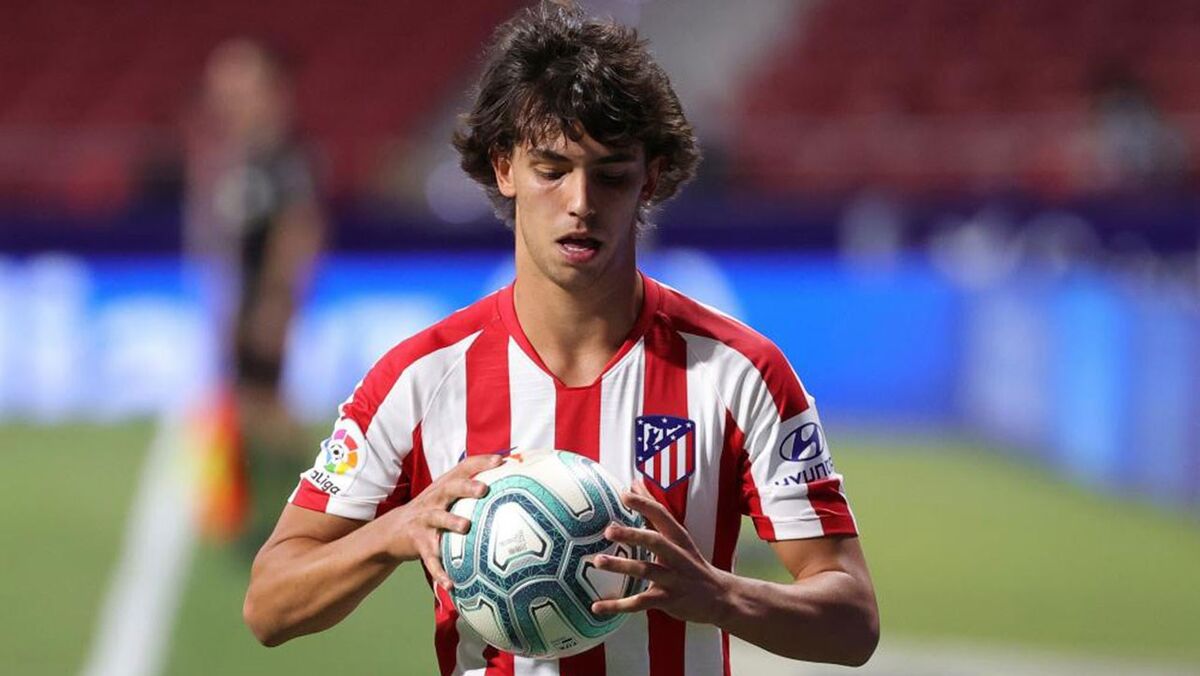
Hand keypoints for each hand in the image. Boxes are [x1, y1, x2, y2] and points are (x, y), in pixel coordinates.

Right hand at [383, 453, 502, 589]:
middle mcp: (434, 500)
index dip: (481, 462)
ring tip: (465, 527)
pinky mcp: (418, 544)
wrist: (393, 531)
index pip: (463, 468)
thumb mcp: (446, 496)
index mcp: (444, 486)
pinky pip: (431, 560)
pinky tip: (451, 585)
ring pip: (438, 519)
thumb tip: (508, 479)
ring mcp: (425, 521)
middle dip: (466, 488)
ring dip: (451, 522)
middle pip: (450, 489)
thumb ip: (470, 487)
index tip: (500, 461)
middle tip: (483, 489)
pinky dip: (440, 572)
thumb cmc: (432, 510)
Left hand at [591, 480, 733, 625]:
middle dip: (632, 535)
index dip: (644, 504)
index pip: (662, 515)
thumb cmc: (690, 562)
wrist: (719, 597)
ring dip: (621, 566)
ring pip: (646, 571)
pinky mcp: (668, 600)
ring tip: (598, 561)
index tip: (625, 493)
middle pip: (655, 542)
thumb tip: (634, 483)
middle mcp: (677, 556)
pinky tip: (596, 606)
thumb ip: (654, 512)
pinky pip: (639, 603)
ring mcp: (673, 579)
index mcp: (678, 538)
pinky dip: (617, 606)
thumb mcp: (677, 537)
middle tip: (608, 531)